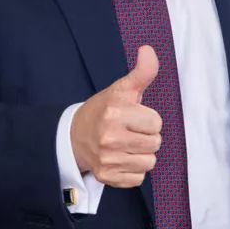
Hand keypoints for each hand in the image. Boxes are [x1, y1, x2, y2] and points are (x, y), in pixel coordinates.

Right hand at [69, 46, 161, 187]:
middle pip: (155, 143)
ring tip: (126, 145)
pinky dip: (132, 170)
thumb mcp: (121, 89)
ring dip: (142, 154)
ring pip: (149, 162)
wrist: (73, 136)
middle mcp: (109, 138)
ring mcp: (107, 159)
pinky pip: (138, 178)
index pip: (156, 122)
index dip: (148, 119)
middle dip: (147, 136)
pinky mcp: (106, 177)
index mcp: (115, 113)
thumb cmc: (103, 110)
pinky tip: (121, 159)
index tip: (134, 117)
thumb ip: (141, 72)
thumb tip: (148, 50)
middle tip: (130, 131)